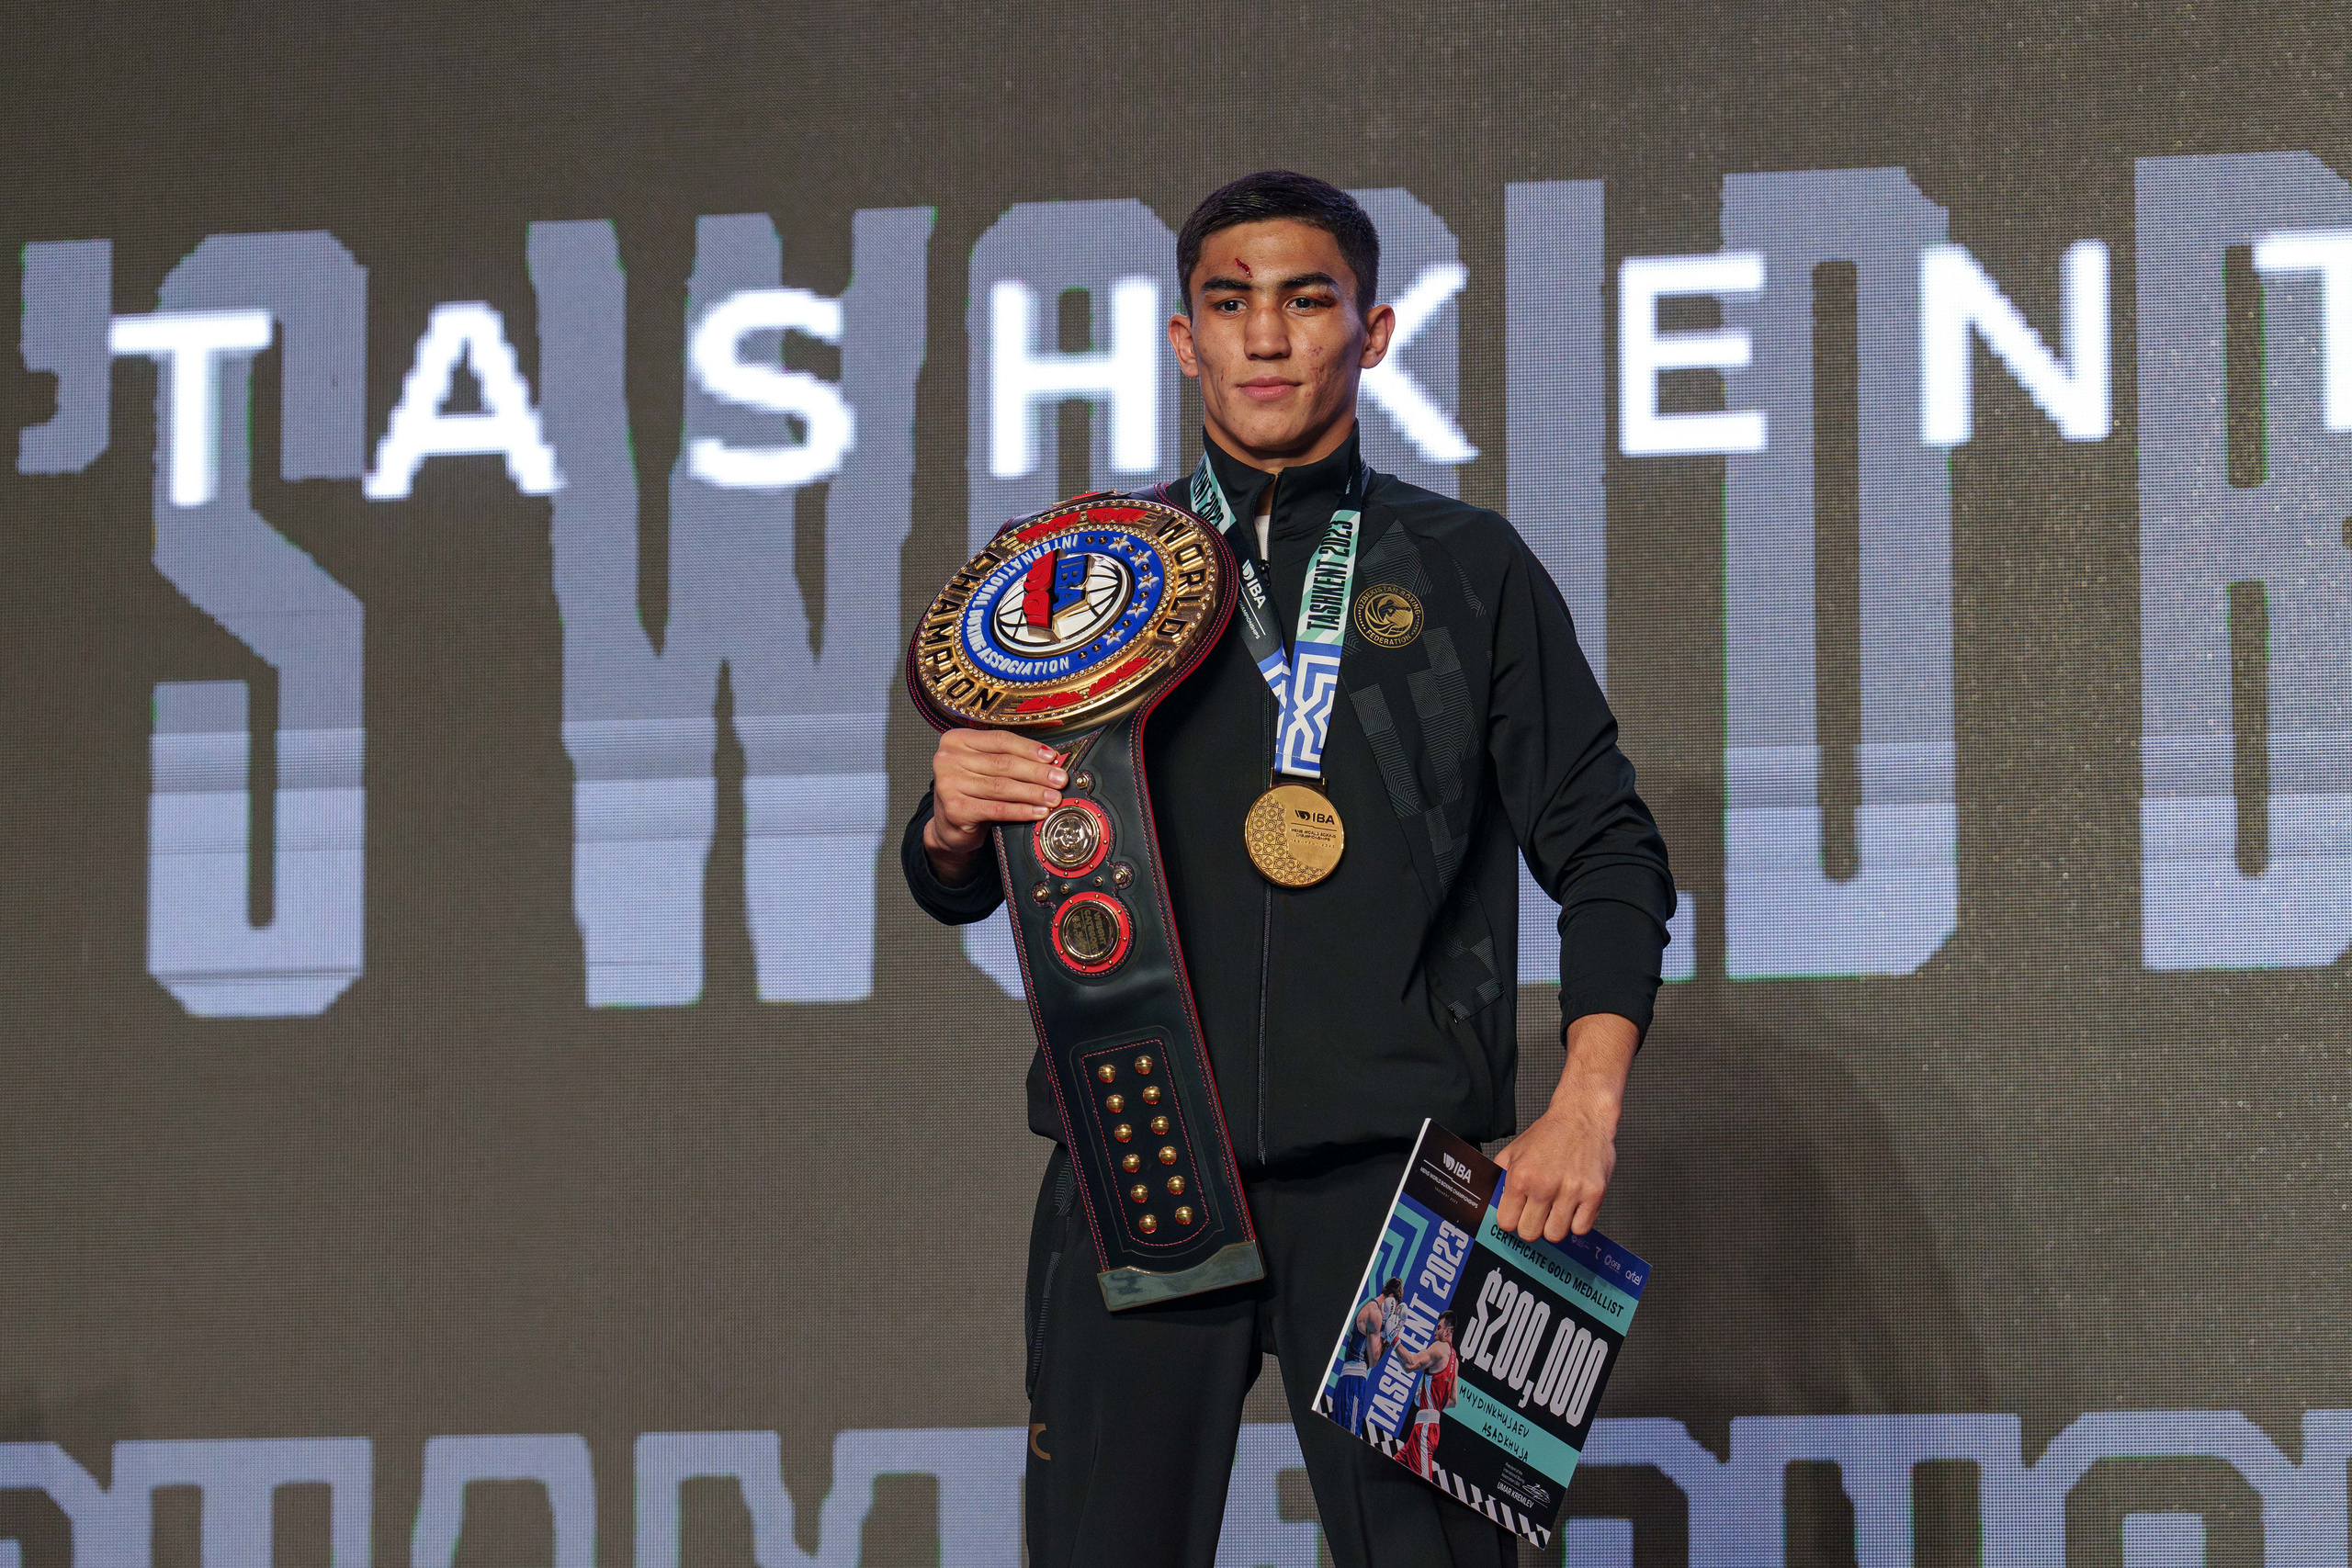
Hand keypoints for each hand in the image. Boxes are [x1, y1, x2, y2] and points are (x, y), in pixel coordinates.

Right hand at [922, 729, 1065, 883]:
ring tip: (1053, 797)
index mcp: (956, 740)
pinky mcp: (955, 809)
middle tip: (1059, 779)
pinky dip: (1021, 810)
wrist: (948, 825)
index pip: (1000, 740)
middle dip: (1036, 772)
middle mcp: (948, 759)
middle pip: (1003, 763)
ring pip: (1002, 786)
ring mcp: (948, 784)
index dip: (1029, 748)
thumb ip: (1006, 758)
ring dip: (1033, 792)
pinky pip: (997, 809)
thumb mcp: (982, 767)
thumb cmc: (970, 791)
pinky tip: (1038, 811)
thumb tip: (1049, 761)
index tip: (1052, 757)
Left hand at [1492, 1012, 1638, 1242]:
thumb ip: (1500, 1177)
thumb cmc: (1550, 1133)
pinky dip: (1577, 1222)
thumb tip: (1490, 1202)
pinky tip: (1574, 1207)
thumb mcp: (1514, 1151)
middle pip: (1529, 1233)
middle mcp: (1544, 1186)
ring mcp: (1571, 1191)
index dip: (1511, 1220)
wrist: (1582, 1116)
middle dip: (1532, 1226)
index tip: (1518, 1214)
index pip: (1506, 1222)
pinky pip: (1581, 1229)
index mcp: (1521, 1176)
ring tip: (1556, 1209)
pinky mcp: (1594, 1194)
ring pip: (1555, 1235)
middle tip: (1537, 1213)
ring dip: (1554, 1225)